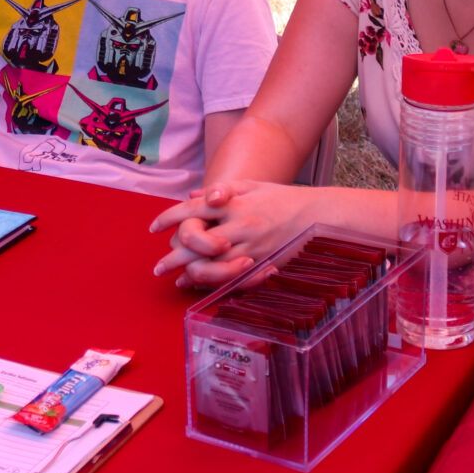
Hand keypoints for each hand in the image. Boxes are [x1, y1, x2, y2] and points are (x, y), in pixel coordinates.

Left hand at [148, 180, 316, 288]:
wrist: (320, 214)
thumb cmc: (284, 198)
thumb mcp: (252, 186)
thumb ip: (221, 191)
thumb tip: (193, 196)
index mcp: (233, 202)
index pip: (192, 210)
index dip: (169, 218)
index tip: (153, 227)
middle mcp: (238, 224)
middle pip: (196, 241)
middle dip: (174, 255)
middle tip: (158, 267)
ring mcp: (250, 246)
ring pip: (212, 264)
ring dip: (191, 272)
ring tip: (177, 278)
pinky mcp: (263, 263)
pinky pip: (234, 277)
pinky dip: (216, 283)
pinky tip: (205, 286)